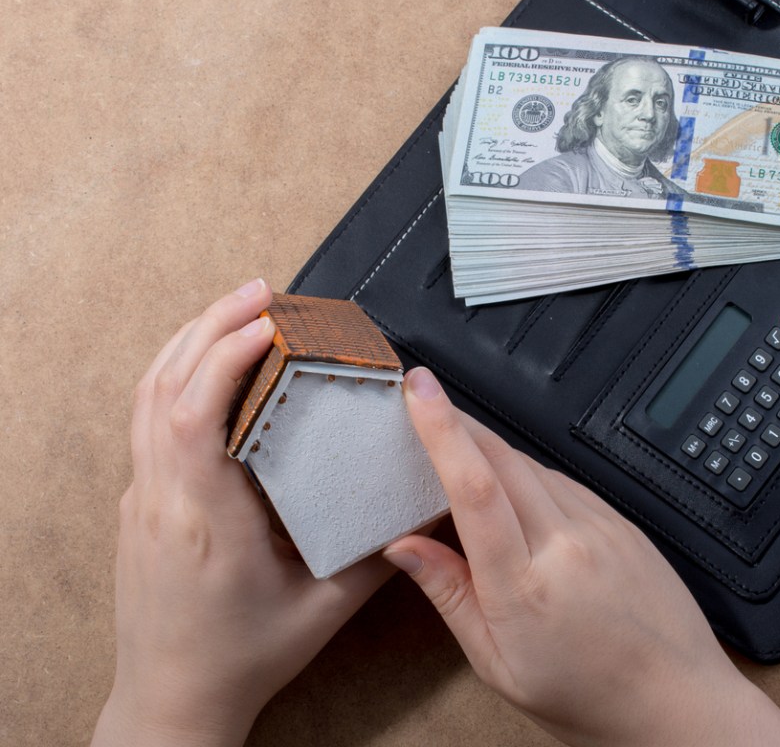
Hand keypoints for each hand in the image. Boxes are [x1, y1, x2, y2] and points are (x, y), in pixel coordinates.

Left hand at [93, 280, 394, 746]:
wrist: (172, 699)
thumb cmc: (240, 659)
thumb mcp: (325, 609)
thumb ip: (381, 553)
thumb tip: (425, 504)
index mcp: (205, 523)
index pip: (193, 416)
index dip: (225, 356)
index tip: (267, 321)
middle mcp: (162, 501)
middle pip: (163, 386)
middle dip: (210, 325)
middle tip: (262, 292)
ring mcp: (143, 499)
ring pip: (146, 395)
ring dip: (190, 342)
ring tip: (239, 309)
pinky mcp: (142, 502)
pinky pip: (148, 417)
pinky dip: (178, 373)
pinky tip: (209, 360)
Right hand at [385, 368, 779, 746]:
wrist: (677, 702)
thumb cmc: (589, 698)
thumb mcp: (499, 663)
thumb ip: (451, 595)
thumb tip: (404, 547)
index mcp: (525, 585)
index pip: (475, 487)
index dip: (442, 430)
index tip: (420, 391)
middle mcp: (567, 544)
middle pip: (502, 459)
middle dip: (458, 422)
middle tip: (424, 402)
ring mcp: (602, 528)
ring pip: (534, 466)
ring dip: (493, 449)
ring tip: (461, 451)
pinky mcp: (624, 523)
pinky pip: (567, 482)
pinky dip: (532, 475)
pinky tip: (517, 492)